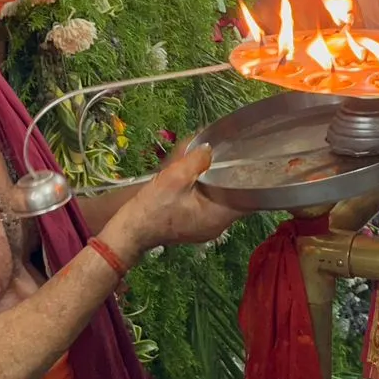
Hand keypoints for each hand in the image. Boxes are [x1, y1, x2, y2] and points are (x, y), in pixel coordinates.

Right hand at [105, 143, 237, 265]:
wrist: (130, 230)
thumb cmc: (152, 207)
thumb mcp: (174, 177)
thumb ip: (196, 161)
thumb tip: (209, 149)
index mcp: (217, 216)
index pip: (248, 197)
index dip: (249, 177)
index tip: (248, 160)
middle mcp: (217, 226)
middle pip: (236, 198)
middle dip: (232, 177)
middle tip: (230, 156)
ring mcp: (206, 228)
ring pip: (222, 201)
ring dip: (218, 184)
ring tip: (214, 164)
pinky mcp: (195, 226)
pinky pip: (210, 206)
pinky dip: (208, 192)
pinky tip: (199, 179)